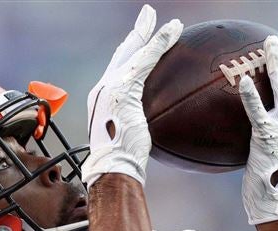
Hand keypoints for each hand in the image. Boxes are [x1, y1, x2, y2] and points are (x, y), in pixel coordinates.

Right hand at [81, 5, 181, 185]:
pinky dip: (159, 45)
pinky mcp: (123, 89)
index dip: (131, 52)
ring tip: (171, 23)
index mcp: (104, 98)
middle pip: (124, 52)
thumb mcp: (132, 140)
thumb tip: (154, 131)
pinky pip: (145, 61)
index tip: (140, 40)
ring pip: (136, 53)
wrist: (113, 168)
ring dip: (154, 34)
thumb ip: (139, 127)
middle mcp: (103, 88)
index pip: (119, 68)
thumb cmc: (123, 162)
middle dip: (138, 32)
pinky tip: (174, 33)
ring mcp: (111, 87)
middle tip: (149, 14)